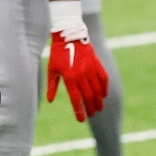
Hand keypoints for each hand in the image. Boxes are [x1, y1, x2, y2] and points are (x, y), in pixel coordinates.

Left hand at [45, 0, 108, 121]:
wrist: (69, 35)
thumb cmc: (58, 53)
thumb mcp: (52, 70)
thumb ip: (52, 86)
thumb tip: (50, 101)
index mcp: (69, 78)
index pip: (76, 99)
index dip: (79, 111)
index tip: (81, 120)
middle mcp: (81, 75)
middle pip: (89, 97)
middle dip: (91, 108)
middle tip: (91, 115)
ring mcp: (90, 69)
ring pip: (97, 90)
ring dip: (99, 101)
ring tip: (99, 108)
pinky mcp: (97, 63)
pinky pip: (103, 78)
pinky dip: (104, 88)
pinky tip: (104, 95)